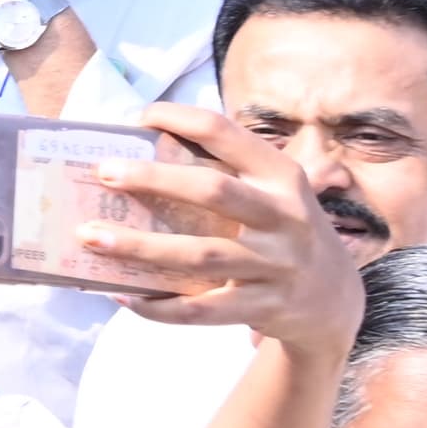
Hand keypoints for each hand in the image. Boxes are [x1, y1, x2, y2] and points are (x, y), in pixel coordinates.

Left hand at [108, 108, 368, 352]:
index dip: (180, 119)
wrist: (336, 301)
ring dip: (140, 247)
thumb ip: (231, 168)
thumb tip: (149, 139)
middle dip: (154, 180)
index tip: (139, 117)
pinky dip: (159, 307)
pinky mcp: (264, 308)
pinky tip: (121, 295)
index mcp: (282, 177)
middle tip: (103, 173)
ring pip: (199, 257)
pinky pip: (201, 310)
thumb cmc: (284, 230)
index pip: (227, 134)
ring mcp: (276, 267)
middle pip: (212, 191)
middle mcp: (284, 218)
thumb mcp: (277, 191)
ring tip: (90, 237)